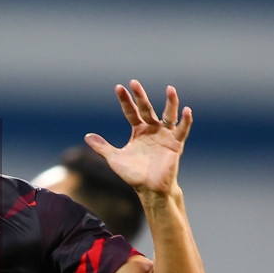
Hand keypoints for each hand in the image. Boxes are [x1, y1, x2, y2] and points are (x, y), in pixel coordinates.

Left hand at [85, 80, 191, 197]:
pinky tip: (187, 110)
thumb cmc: (134, 175)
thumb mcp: (114, 159)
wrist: (149, 189)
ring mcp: (165, 136)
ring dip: (170, 102)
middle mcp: (152, 130)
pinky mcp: (175, 144)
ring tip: (170, 89)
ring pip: (169, 115)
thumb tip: (86, 136)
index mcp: (138, 131)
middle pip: (146, 109)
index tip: (119, 87)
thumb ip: (102, 147)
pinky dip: (186, 121)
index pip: (131, 112)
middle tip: (134, 82)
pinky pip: (182, 130)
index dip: (125, 100)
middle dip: (140, 96)